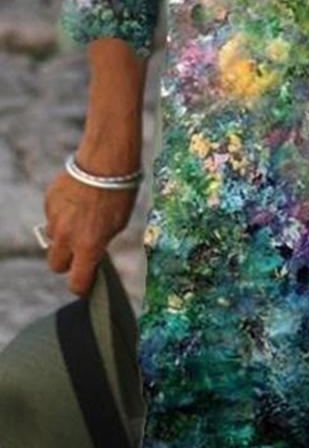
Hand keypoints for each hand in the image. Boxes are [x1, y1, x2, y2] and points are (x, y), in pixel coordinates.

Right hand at [42, 157, 138, 297]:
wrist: (106, 160)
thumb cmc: (120, 192)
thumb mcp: (118, 224)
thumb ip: (100, 242)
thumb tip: (92, 252)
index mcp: (89, 245)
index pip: (77, 282)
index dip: (81, 286)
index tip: (85, 285)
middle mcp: (67, 236)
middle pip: (56, 265)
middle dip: (66, 262)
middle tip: (80, 252)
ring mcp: (54, 219)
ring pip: (53, 239)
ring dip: (63, 236)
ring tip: (81, 219)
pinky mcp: (48, 202)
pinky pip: (52, 216)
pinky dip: (61, 214)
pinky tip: (77, 201)